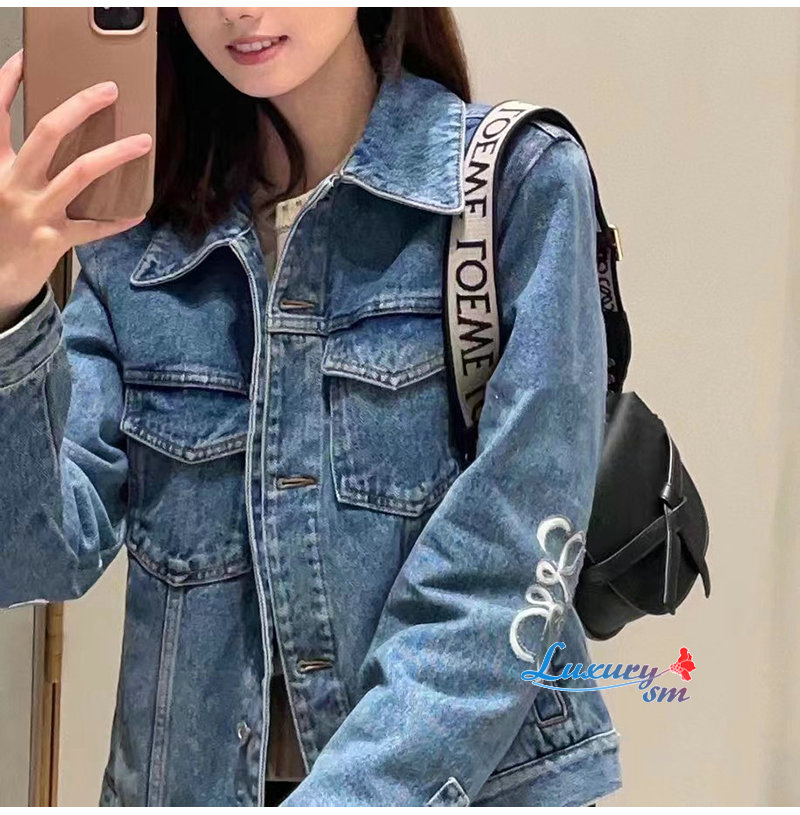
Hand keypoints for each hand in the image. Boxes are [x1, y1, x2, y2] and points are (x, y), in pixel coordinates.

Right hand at [0, 48, 152, 326]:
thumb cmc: (0, 230)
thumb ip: (13, 163)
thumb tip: (56, 138)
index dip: (8, 81)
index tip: (28, 57)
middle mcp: (11, 183)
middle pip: (48, 132)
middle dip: (81, 106)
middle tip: (110, 90)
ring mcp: (34, 212)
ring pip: (80, 173)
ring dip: (115, 155)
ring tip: (142, 142)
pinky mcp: (54, 240)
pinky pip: (94, 227)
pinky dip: (117, 220)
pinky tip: (137, 212)